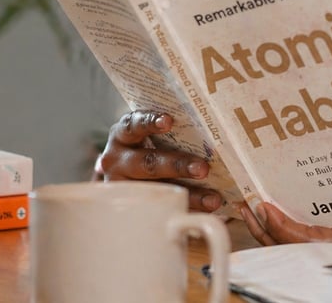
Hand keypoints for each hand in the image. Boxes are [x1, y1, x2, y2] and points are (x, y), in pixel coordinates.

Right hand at [96, 109, 222, 211]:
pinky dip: (187, 209)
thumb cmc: (147, 147)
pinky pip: (163, 210)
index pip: (133, 125)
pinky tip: (207, 210)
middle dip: (177, 166)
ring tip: (213, 199)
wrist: (125, 180)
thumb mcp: (148, 137)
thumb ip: (170, 134)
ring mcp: (124, 187)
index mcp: (122, 135)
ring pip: (158, 192)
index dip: (150, 122)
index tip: (169, 121)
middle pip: (148, 163)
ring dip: (190, 195)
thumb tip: (209, 134)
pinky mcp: (133, 208)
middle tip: (203, 169)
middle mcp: (118, 161)